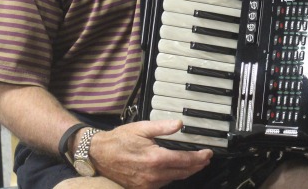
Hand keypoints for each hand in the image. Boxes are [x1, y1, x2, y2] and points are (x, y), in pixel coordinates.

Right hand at [89, 119, 212, 188]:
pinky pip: (162, 184)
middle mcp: (153, 174)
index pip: (185, 160)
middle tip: (205, 159)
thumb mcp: (141, 128)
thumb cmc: (119, 140)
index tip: (208, 153)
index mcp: (155, 158)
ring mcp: (147, 184)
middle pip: (183, 172)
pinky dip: (172, 177)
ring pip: (174, 179)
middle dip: (197, 166)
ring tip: (194, 164)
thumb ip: (162, 127)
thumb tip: (179, 124)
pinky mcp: (141, 188)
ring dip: (185, 172)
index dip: (199, 157)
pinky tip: (174, 170)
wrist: (99, 154)